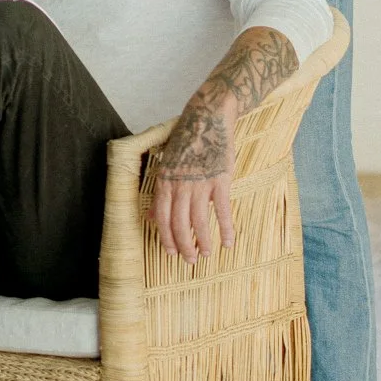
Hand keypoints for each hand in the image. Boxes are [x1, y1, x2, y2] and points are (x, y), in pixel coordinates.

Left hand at [151, 95, 235, 262]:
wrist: (207, 119)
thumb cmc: (186, 142)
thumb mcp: (167, 164)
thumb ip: (161, 192)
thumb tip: (151, 217)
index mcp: (164, 182)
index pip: (162, 218)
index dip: (166, 238)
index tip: (171, 252)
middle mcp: (180, 185)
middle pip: (179, 224)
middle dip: (184, 246)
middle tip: (190, 260)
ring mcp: (200, 184)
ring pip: (199, 222)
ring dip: (203, 242)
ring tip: (207, 254)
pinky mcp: (220, 181)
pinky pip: (222, 211)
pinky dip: (226, 229)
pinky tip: (229, 242)